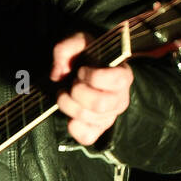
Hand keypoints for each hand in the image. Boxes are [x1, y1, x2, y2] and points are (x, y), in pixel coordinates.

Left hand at [50, 31, 133, 145]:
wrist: (83, 71)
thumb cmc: (85, 57)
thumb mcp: (77, 43)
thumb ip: (66, 48)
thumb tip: (58, 72)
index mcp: (122, 76)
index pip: (116, 81)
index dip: (94, 76)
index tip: (82, 70)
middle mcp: (120, 98)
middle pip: (100, 104)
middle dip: (77, 92)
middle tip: (72, 83)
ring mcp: (110, 116)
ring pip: (89, 119)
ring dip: (69, 105)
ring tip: (66, 94)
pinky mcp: (98, 130)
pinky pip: (87, 137)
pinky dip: (73, 127)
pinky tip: (70, 114)